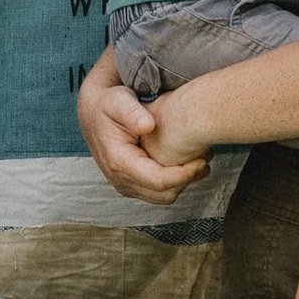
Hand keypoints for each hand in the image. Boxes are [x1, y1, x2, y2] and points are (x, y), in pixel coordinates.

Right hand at [77, 55, 205, 203]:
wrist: (94, 113)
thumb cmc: (109, 104)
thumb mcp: (118, 101)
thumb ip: (132, 112)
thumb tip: (148, 125)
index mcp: (118, 162)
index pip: (158, 181)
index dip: (185, 174)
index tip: (203, 160)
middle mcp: (119, 179)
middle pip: (164, 194)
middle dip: (187, 180)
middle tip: (205, 159)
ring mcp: (124, 185)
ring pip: (163, 197)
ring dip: (182, 183)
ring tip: (197, 162)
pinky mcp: (131, 186)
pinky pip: (158, 193)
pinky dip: (174, 183)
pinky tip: (182, 163)